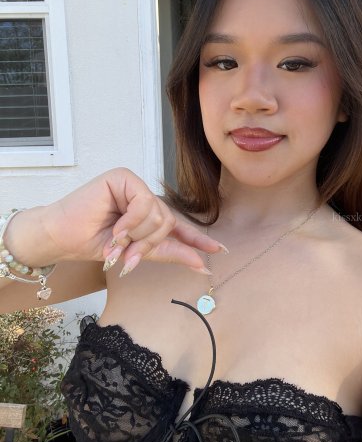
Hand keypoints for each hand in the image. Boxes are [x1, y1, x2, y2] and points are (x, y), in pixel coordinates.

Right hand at [41, 168, 223, 274]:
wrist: (61, 238)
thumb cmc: (91, 241)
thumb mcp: (136, 252)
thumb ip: (169, 253)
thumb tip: (203, 263)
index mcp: (146, 213)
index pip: (176, 225)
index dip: (196, 238)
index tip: (219, 250)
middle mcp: (143, 196)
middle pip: (168, 221)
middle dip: (148, 244)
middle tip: (126, 257)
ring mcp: (134, 184)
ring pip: (159, 214)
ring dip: (137, 236)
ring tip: (115, 242)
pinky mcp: (123, 177)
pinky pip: (145, 203)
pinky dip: (131, 222)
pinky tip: (115, 228)